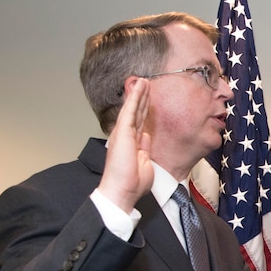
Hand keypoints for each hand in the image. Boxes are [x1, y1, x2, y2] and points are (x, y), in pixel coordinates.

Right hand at [100, 78, 153, 211]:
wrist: (122, 190)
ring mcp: (123, 133)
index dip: (143, 109)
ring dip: (139, 93)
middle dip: (142, 98)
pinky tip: (140, 87)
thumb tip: (147, 136)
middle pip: (136, 112)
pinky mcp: (123, 132)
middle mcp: (125, 136)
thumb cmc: (132, 183)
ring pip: (133, 108)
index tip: (148, 100)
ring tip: (145, 80)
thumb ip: (144, 148)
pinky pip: (130, 110)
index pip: (138, 122)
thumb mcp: (144, 162)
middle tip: (146, 84)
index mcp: (130, 143)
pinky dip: (135, 97)